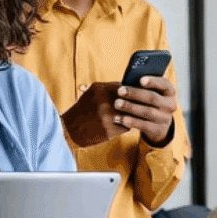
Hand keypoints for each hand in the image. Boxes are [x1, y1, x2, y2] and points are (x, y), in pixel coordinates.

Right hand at [62, 77, 177, 147]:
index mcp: (99, 90)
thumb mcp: (91, 93)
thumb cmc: (83, 109)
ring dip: (134, 115)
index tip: (143, 91)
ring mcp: (106, 117)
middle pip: (130, 101)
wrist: (70, 129)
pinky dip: (128, 125)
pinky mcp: (109, 131)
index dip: (135, 89)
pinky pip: (126, 127)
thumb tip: (128, 86)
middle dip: (138, 102)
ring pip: (130, 114)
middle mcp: (103, 103)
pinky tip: (127, 124)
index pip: (125, 87)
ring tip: (138, 114)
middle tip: (146, 103)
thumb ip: (109, 88)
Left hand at [115, 76, 177, 145]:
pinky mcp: (158, 130)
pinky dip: (130, 121)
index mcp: (169, 91)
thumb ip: (140, 87)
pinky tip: (119, 118)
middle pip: (152, 98)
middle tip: (120, 91)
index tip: (141, 80)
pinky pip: (144, 125)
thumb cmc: (148, 103)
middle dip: (135, 94)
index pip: (164, 84)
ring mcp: (165, 118)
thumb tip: (126, 84)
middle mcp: (170, 105)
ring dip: (130, 107)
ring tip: (117, 104)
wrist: (157, 125)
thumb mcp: (148, 93)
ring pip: (147, 112)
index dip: (153, 81)